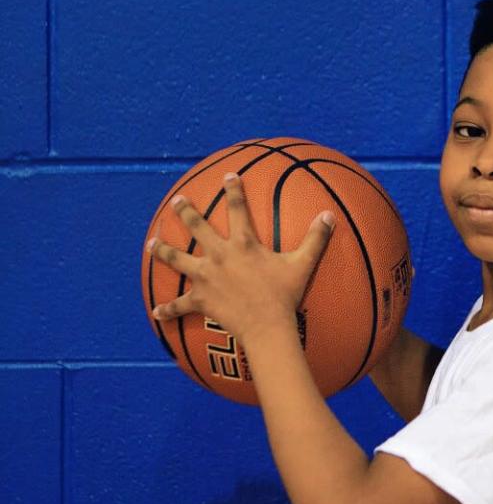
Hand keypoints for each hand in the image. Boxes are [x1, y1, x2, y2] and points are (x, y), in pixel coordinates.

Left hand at [146, 173, 335, 344]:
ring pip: (177, 260)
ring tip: (152, 244)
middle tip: (176, 200)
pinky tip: (156, 312)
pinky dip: (168, 310)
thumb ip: (316, 238)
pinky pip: (179, 305)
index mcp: (243, 244)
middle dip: (185, 211)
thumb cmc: (285, 296)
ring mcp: (205, 278)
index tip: (228, 175)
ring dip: (163, 251)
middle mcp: (219, 256)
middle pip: (197, 227)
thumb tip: (331, 215)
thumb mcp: (303, 264)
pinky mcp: (200, 300)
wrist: (267, 328)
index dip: (233, 189)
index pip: (237, 208)